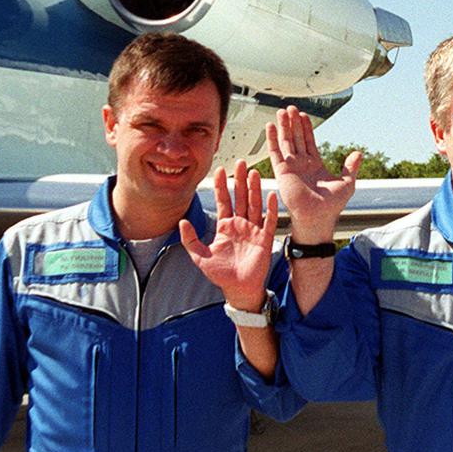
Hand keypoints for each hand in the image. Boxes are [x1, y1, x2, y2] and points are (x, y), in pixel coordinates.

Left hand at [180, 161, 277, 310]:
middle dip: (240, 180)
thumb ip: (190, 239)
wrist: (238, 289)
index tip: (220, 169)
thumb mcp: (200, 256)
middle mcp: (240, 225)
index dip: (222, 185)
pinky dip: (270, 209)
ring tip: (253, 173)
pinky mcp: (264, 239)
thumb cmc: (221, 274)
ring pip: (254, 205)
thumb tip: (182, 221)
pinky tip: (271, 195)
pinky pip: (268, 221)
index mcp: (226, 226)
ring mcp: (254, 230)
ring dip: (254, 189)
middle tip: (240, 162)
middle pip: (241, 197)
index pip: (224, 201)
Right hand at [266, 106, 360, 241]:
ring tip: (282, 111)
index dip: (306, 128)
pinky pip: (275, 152)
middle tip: (291, 108)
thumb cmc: (332, 206)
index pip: (309, 142)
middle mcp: (301, 164)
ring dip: (284, 127)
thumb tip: (358, 153)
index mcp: (315, 165)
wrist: (318, 217)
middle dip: (294, 123)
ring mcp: (291, 167)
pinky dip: (272, 139)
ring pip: (286, 142)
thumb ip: (350, 167)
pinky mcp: (282, 172)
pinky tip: (271, 126)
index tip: (303, 115)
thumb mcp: (347, 183)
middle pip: (296, 138)